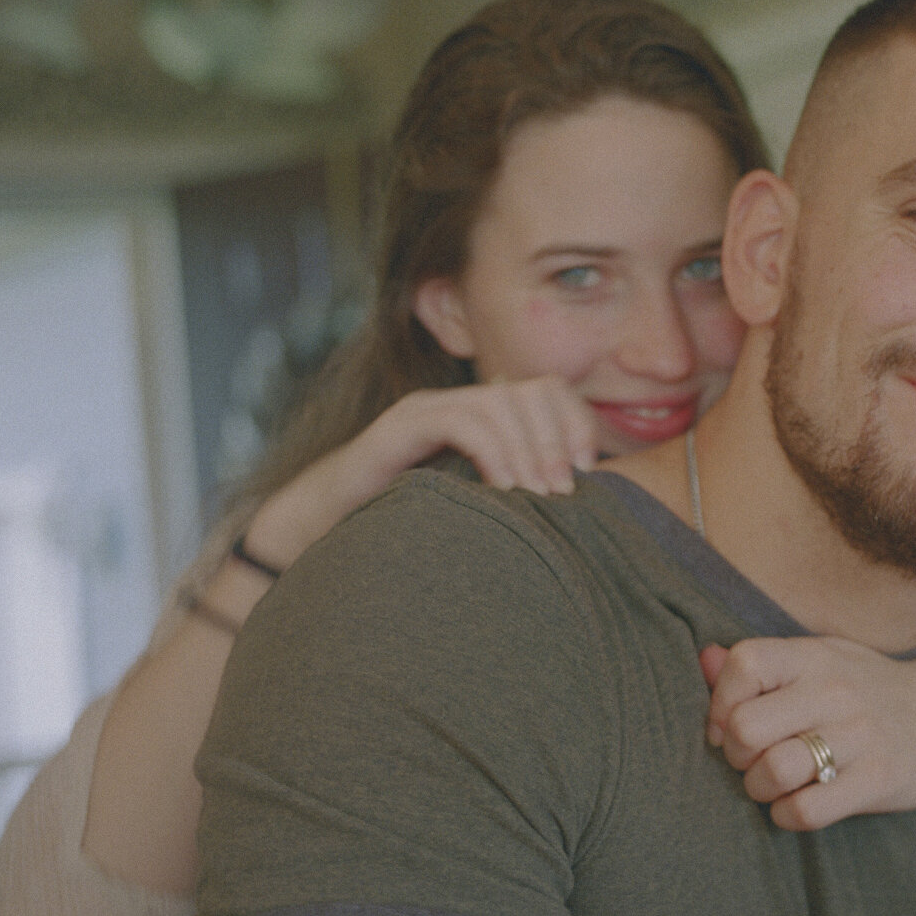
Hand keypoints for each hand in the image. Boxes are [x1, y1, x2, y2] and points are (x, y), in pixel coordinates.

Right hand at [246, 376, 599, 565]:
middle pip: (535, 390)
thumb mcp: (480, 509)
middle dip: (558, 440)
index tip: (589, 476)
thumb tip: (576, 516)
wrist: (326, 526)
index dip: (578, 425)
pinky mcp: (403, 425)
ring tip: (539, 497)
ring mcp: (432, 409)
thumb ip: (520, 500)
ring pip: (503, 403)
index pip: (552, 392)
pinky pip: (462, 421)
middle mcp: (462, 403)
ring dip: (530, 450)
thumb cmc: (409, 526)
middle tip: (564, 493)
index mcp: (487, 416)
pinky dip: (492, 454)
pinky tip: (502, 492)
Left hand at [699, 639, 915, 830]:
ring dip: (760, 788)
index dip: (720, 702)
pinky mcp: (878, 779)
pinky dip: (787, 815)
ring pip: (774, 771)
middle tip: (753, 760)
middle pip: (748, 727)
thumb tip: (703, 659)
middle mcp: (837, 690)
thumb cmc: (868, 690)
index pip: (745, 664)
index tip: (728, 726)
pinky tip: (796, 805)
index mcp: (816, 656)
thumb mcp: (822, 661)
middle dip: (737, 754)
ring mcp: (860, 735)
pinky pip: (806, 809)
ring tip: (775, 785)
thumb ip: (762, 665)